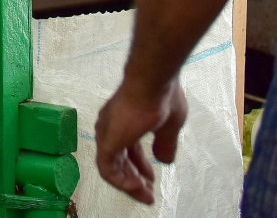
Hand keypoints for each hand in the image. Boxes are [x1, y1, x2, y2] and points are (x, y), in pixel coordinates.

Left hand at [95, 78, 187, 204]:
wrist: (153, 81)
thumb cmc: (163, 95)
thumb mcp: (170, 125)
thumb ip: (165, 144)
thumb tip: (164, 161)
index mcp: (125, 119)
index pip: (127, 148)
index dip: (139, 166)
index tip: (150, 179)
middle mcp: (112, 125)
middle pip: (119, 159)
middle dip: (134, 178)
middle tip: (148, 193)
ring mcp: (107, 133)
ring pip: (112, 166)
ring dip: (129, 184)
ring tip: (145, 196)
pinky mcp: (107, 141)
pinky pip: (107, 169)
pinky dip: (121, 182)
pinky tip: (137, 187)